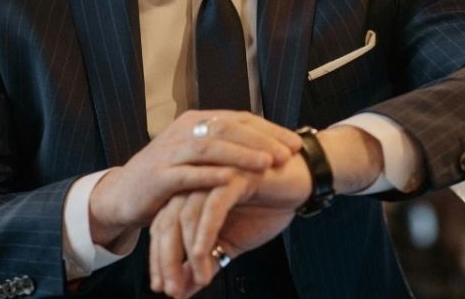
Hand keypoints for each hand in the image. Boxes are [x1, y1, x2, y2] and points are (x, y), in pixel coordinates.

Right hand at [87, 110, 301, 250]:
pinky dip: (209, 175)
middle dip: (262, 140)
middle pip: (229, 128)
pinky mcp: (158, 176)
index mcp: (196, 122)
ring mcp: (169, 152)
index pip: (240, 119)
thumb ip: (225, 149)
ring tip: (268, 164)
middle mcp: (184, 131)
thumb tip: (267, 148)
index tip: (296, 143)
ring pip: (210, 147)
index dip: (269, 130)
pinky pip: (186, 173)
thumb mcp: (197, 157)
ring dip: (242, 154)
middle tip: (289, 153)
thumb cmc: (168, 179)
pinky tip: (231, 180)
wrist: (122, 196)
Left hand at [148, 164, 305, 297]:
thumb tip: (183, 290)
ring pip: (185, 216)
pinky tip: (203, 256)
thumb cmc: (270, 205)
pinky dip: (205, 234)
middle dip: (166, 260)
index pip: (163, 227)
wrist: (304, 182)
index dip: (159, 258)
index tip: (163, 287)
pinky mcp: (234, 176)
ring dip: (186, 253)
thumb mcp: (234, 241)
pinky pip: (212, 207)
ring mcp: (213, 177)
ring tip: (198, 280)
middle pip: (167, 222)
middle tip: (171, 290)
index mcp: (192, 193)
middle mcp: (197, 182)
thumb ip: (208, 261)